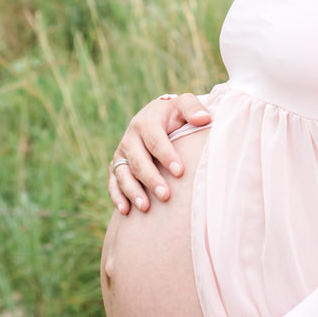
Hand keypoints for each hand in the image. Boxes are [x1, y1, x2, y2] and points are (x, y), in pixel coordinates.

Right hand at [108, 92, 211, 213]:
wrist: (156, 118)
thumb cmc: (174, 115)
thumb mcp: (182, 106)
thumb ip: (193, 108)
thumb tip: (205, 118)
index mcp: (146, 122)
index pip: (155, 140)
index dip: (167, 156)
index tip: (180, 172)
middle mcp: (130, 138)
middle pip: (138, 161)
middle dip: (151, 179)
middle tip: (166, 195)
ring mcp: (122, 154)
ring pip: (123, 174)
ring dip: (132, 191)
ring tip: (146, 207)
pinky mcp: (116, 166)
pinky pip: (112, 182)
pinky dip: (117, 196)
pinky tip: (125, 210)